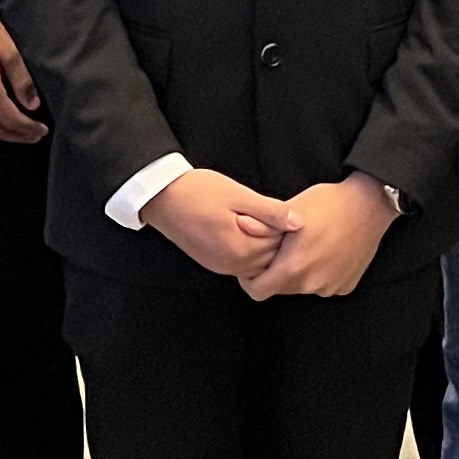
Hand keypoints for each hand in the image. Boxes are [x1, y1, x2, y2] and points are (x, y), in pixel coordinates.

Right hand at [143, 165, 294, 280]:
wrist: (160, 197)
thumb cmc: (198, 192)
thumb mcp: (239, 195)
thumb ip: (270, 211)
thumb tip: (298, 222)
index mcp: (240, 249)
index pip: (279, 245)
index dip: (284, 225)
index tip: (279, 208)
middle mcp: (231, 264)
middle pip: (271, 258)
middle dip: (276, 237)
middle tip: (272, 211)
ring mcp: (221, 266)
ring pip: (258, 262)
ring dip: (263, 242)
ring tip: (259, 216)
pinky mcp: (214, 262)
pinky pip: (242, 261)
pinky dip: (249, 247)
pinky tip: (246, 227)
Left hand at [245, 174, 394, 300]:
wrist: (370, 203)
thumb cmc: (328, 203)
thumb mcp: (290, 208)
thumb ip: (262, 225)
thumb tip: (239, 226)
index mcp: (293, 268)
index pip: (257, 291)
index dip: (250, 278)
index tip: (254, 263)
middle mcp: (311, 284)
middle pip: (280, 289)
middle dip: (276, 272)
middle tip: (281, 249)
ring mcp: (331, 287)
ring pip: (303, 286)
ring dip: (299, 272)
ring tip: (306, 247)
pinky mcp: (345, 286)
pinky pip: (324, 284)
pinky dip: (320, 273)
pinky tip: (326, 251)